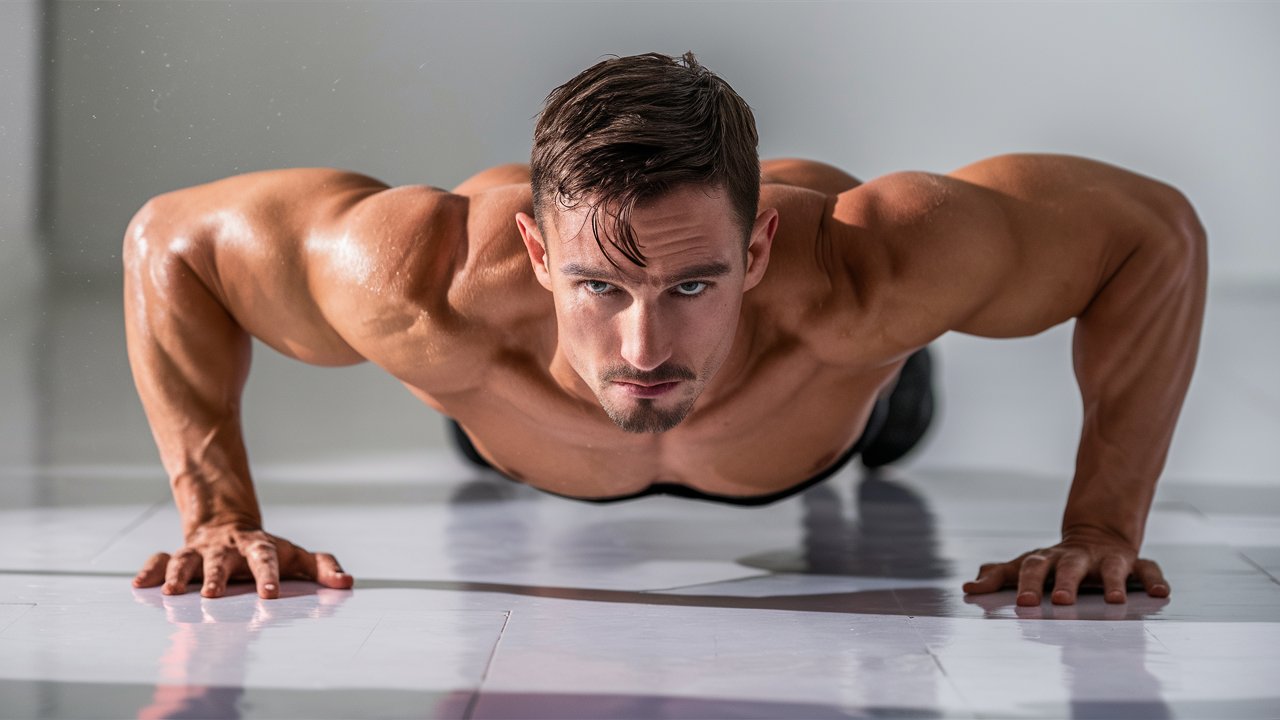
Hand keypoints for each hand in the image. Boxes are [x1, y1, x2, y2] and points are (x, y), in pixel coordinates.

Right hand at [131, 522, 353, 598]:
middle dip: (218, 576)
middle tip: (213, 596)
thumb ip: (323, 567)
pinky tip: (142, 584)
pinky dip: (151, 570)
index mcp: (260, 547)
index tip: (269, 595)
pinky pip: (162, 560)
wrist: (227, 526)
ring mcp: (202, 551)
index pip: (267, 558)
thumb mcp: (298, 556)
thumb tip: (348, 582)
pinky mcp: (180, 556)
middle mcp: (229, 548)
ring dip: (181, 574)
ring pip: (189, 559)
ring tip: (175, 593)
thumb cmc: (268, 551)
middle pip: (223, 559)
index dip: (268, 575)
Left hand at [962, 526, 1169, 605]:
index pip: (1031, 567)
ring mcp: (1106, 560)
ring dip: (1112, 583)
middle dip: (1064, 583)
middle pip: (1067, 567)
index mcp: (1047, 559)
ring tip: (1115, 601)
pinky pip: (1148, 569)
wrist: (1096, 533)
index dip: (1025, 584)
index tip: (1021, 604)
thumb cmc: (1054, 561)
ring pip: (1109, 568)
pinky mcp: (1133, 564)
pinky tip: (1160, 593)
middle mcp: (1076, 558)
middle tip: (1060, 602)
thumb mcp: (1027, 566)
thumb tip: (968, 588)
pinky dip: (1154, 580)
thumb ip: (998, 576)